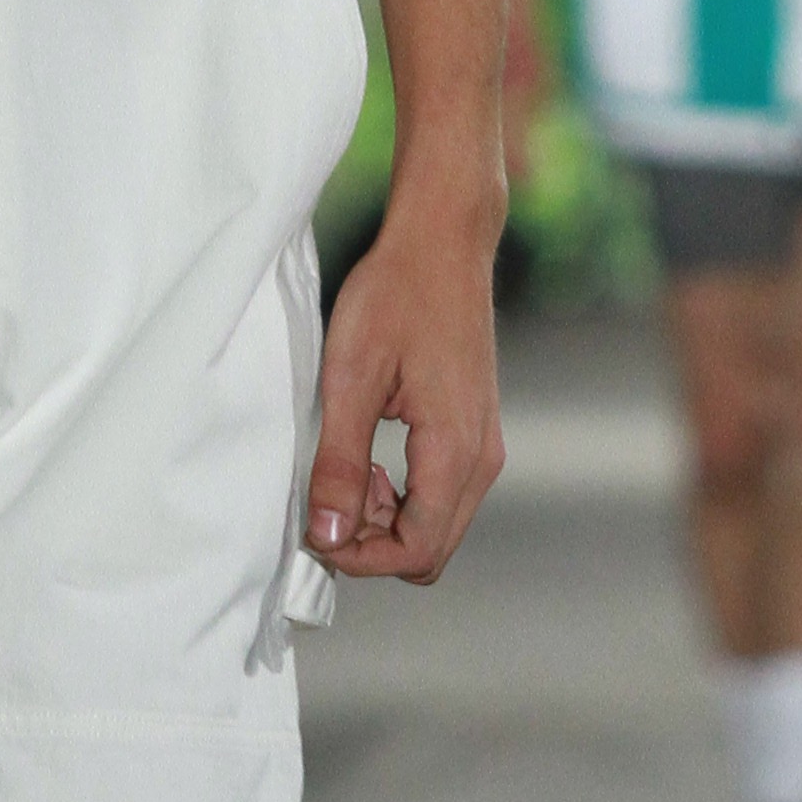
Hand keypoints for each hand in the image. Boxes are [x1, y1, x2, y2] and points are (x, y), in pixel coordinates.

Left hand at [305, 194, 503, 582]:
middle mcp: (482, 459)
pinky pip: (444, 495)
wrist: (442, 243)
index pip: (416, 553)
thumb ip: (341, 465)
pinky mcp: (476, 432)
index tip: (316, 528)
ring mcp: (484, 446)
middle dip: (373, 543)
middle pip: (431, 551)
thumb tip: (328, 536)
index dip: (360, 558)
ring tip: (349, 471)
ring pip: (438, 526)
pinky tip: (373, 456)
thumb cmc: (395, 296)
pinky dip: (405, 496)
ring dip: (387, 520)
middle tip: (329, 498)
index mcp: (455, 452)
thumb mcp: (350, 381)